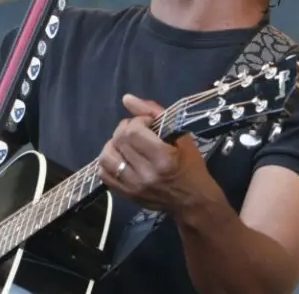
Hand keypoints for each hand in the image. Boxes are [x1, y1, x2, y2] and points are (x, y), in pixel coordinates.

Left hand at [97, 94, 216, 215]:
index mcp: (163, 158)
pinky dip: (108, 162)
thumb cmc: (191, 166)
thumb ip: (154, 113)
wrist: (193, 201)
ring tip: (125, 144)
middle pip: (119, 142)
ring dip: (113, 145)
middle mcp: (146, 174)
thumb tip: (127, 98)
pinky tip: (120, 158)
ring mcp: (134, 187)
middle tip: (137, 131)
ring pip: (106, 158)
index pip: (133, 132)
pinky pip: (104, 175)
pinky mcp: (127, 195)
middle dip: (125, 129)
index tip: (147, 123)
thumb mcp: (181, 136)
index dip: (137, 121)